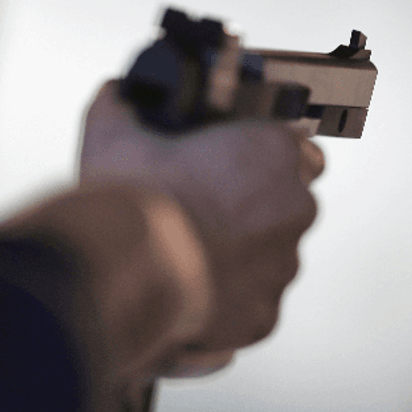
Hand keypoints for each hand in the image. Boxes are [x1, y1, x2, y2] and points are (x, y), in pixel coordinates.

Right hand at [79, 81, 323, 377]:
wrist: (127, 272)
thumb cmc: (133, 200)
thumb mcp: (114, 131)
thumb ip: (121, 104)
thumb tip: (115, 97)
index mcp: (272, 152)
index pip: (297, 148)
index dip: (264, 158)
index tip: (235, 166)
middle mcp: (292, 208)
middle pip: (284, 206)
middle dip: (250, 209)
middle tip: (202, 210)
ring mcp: (281, 266)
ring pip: (270, 257)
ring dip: (240, 254)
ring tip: (190, 252)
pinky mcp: (263, 315)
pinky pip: (252, 304)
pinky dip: (228, 299)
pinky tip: (191, 288)